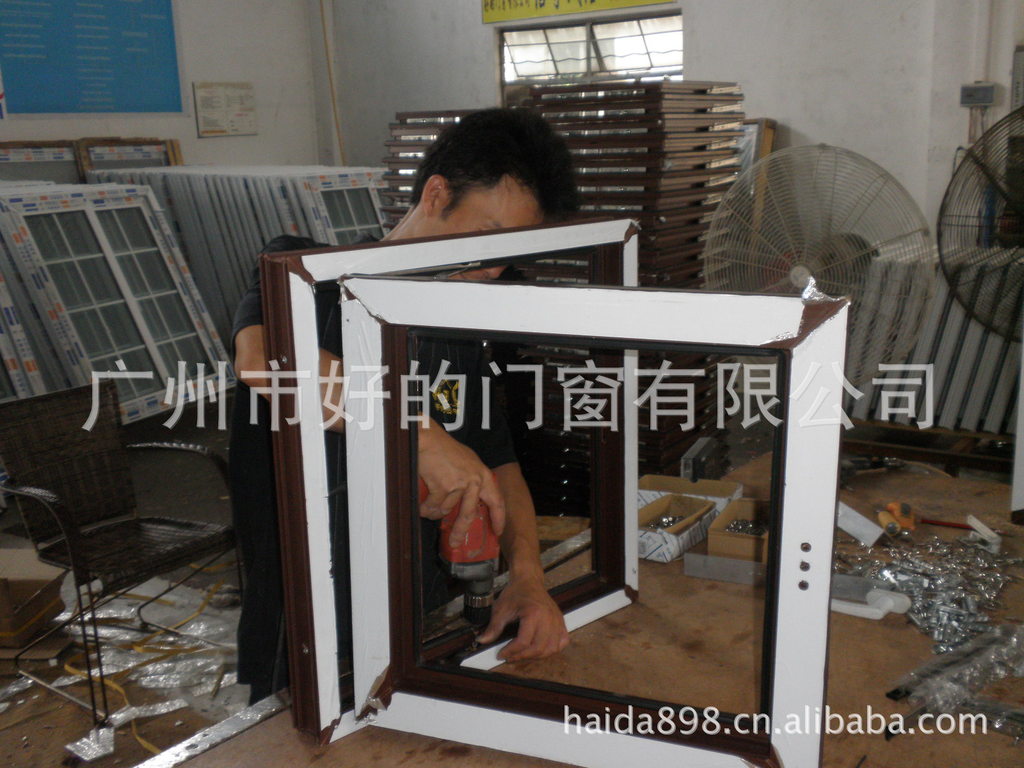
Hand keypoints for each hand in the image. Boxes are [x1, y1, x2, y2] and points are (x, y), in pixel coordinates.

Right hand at [417, 420, 505, 546]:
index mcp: (483, 476)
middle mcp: (474, 481)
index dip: (498, 518)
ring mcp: (460, 484)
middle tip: (455, 543)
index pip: (497, 501)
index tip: (497, 531)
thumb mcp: (468, 462)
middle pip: (469, 514)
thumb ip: (472, 479)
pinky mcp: (444, 487)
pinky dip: (425, 508)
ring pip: (446, 510)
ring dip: (435, 512)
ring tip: (428, 507)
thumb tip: (469, 499)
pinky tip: (422, 506)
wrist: (429, 440)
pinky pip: (433, 506)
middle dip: (460, 531)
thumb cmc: (445, 449)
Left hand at [477, 573, 568, 660]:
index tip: (502, 654)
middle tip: (510, 657)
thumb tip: (483, 640)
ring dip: (536, 656)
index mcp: (533, 613)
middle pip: (538, 648)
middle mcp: (548, 618)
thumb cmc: (516, 592)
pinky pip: (562, 642)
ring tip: (523, 654)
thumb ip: (493, 627)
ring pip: (551, 649)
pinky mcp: (561, 622)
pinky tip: (541, 649)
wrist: (528, 580)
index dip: (511, 652)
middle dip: (522, 657)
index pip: (523, 642)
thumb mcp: (501, 609)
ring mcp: (557, 620)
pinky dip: (552, 649)